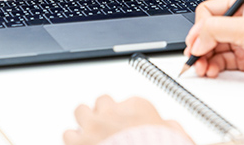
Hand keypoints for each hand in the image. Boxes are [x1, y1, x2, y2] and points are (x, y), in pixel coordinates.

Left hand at [63, 95, 189, 144]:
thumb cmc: (159, 144)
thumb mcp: (175, 134)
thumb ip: (171, 128)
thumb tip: (174, 129)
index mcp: (137, 106)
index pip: (129, 102)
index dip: (129, 115)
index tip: (130, 123)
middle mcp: (113, 111)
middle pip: (103, 101)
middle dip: (104, 112)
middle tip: (107, 124)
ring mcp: (94, 125)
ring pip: (81, 111)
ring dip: (85, 122)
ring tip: (88, 132)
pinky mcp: (79, 141)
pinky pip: (68, 134)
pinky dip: (73, 138)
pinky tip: (77, 142)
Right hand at [184, 0, 243, 77]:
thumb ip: (219, 29)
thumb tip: (197, 38)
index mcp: (241, 6)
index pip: (209, 12)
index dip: (199, 27)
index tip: (196, 43)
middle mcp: (240, 22)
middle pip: (209, 33)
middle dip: (199, 46)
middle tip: (193, 59)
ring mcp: (242, 41)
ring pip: (213, 49)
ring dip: (204, 59)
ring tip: (202, 69)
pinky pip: (222, 62)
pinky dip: (213, 67)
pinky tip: (211, 71)